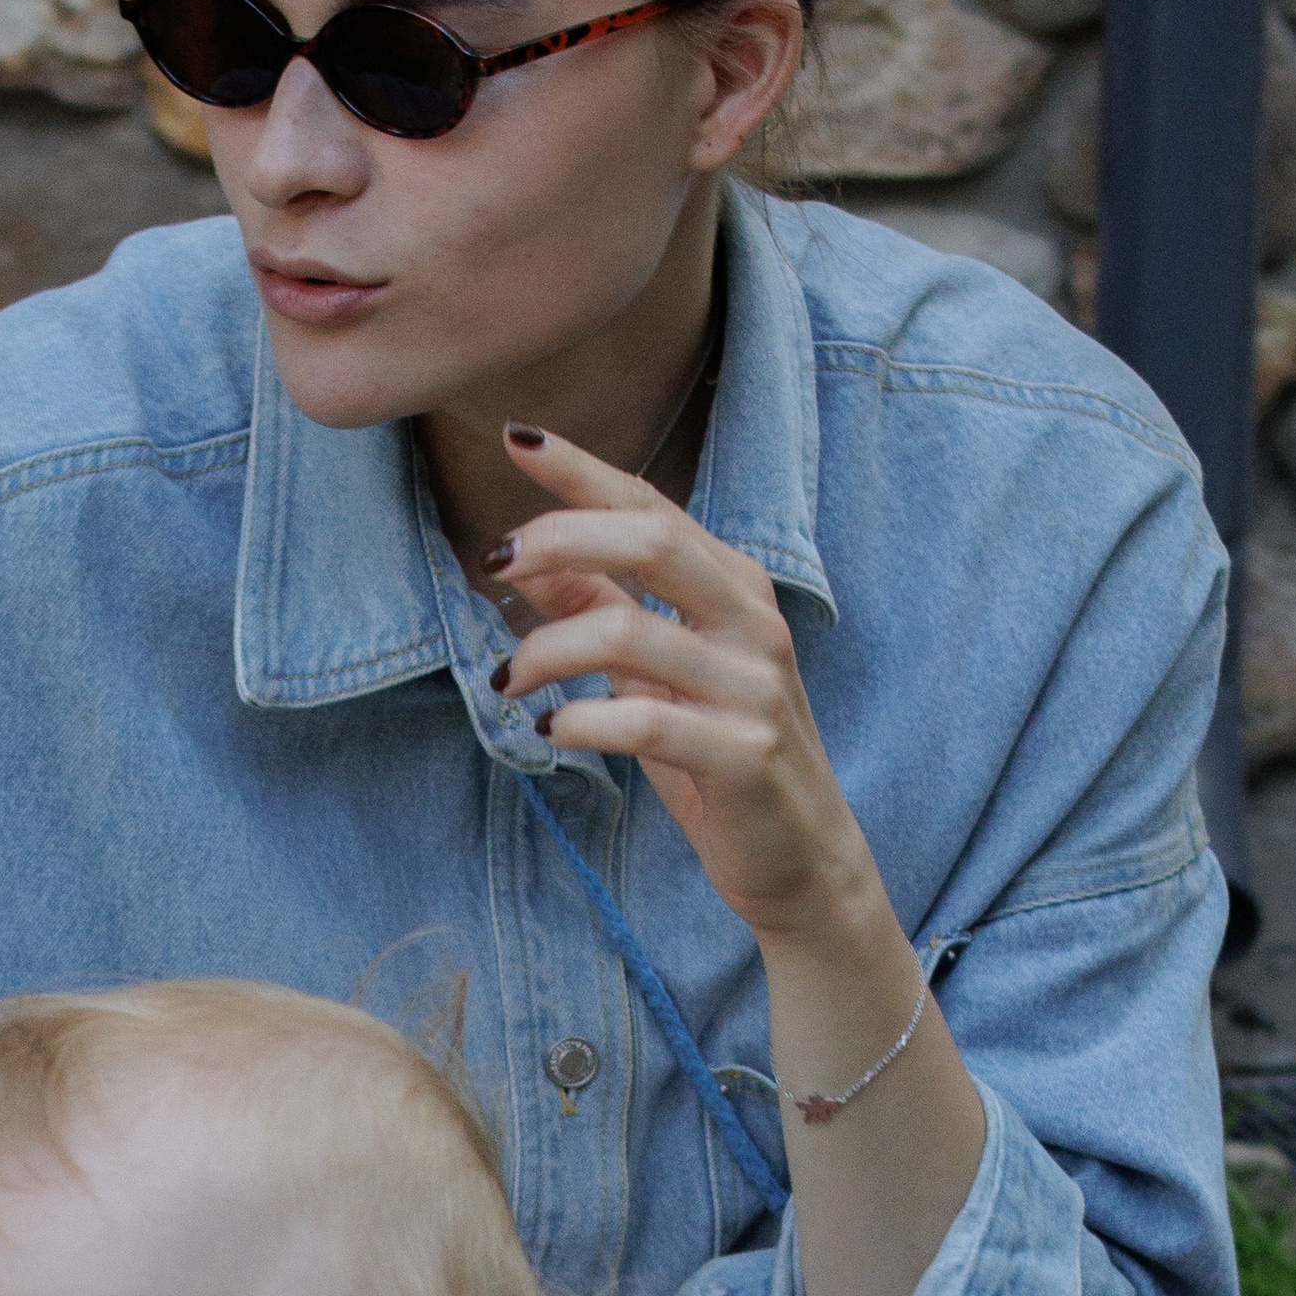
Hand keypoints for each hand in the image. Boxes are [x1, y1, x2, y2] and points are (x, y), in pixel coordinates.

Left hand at [484, 426, 874, 941]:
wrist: (802, 858)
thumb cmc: (720, 757)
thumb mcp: (654, 676)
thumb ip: (602, 609)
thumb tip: (529, 560)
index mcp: (733, 587)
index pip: (651, 507)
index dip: (583, 471)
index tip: (518, 437)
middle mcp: (751, 622)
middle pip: (650, 541)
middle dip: (559, 539)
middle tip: (494, 563)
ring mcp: (753, 686)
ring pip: (630, 633)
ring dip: (547, 651)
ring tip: (506, 681)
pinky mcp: (744, 754)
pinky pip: (645, 722)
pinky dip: (583, 722)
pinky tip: (553, 731)